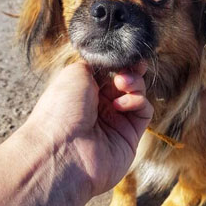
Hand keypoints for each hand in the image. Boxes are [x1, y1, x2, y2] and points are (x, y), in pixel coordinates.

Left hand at [26, 61, 152, 196]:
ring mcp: (116, 121)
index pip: (110, 72)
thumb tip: (114, 62)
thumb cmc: (62, 109)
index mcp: (84, 90)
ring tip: (123, 84)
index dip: (120, 62)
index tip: (127, 55)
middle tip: (127, 69)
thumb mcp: (75, 73)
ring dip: (134, 84)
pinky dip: (137, 102)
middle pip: (127, 81)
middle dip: (130, 70)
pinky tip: (121, 105)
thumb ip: (98, 63)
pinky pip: (144, 111)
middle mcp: (100, 106)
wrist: (62, 150)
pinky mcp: (130, 136)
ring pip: (138, 94)